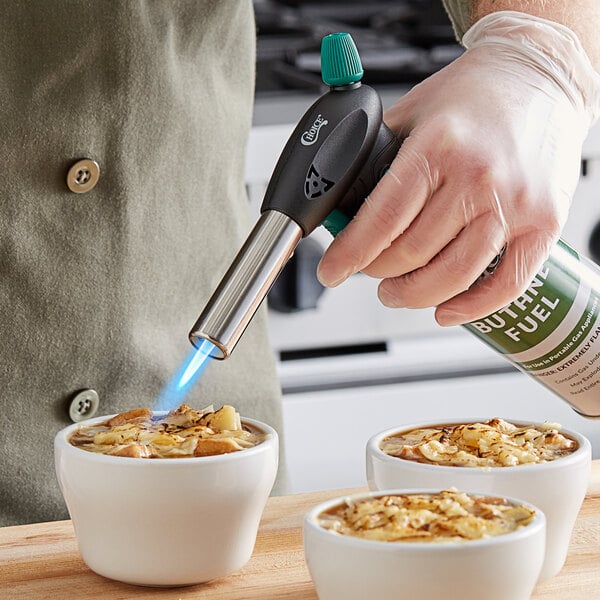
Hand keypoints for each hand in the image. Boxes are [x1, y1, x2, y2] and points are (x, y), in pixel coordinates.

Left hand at [317, 11, 599, 325]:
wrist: (542, 77)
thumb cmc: (476, 95)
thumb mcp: (411, 112)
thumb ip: (376, 156)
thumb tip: (343, 202)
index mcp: (438, 146)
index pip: (382, 219)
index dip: (350, 254)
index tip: (332, 270)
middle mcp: (478, 176)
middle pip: (411, 253)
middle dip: (376, 272)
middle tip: (366, 270)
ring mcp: (515, 204)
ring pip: (451, 276)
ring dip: (413, 295)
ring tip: (396, 292)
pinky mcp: (545, 224)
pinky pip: (507, 284)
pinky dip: (471, 307)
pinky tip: (445, 310)